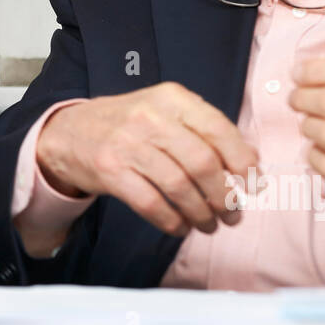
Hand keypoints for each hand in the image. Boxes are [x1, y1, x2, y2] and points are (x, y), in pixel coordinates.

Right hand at [35, 82, 259, 238]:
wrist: (70, 132)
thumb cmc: (129, 125)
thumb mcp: (165, 111)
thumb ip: (204, 130)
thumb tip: (249, 163)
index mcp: (171, 98)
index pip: (218, 129)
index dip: (242, 162)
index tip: (253, 185)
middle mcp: (150, 117)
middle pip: (202, 163)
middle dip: (225, 196)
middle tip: (233, 213)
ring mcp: (127, 144)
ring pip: (180, 187)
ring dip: (202, 214)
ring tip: (209, 224)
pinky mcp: (111, 171)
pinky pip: (152, 204)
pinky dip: (173, 221)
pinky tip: (182, 227)